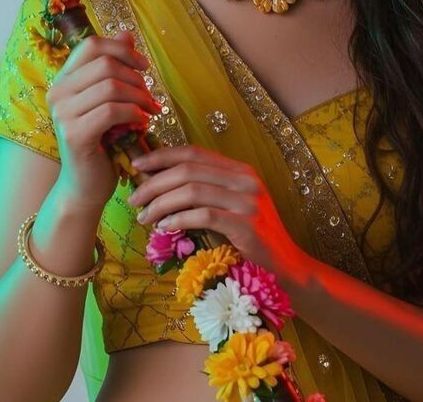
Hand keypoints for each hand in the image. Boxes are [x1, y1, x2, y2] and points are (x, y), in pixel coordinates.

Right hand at [46, 30, 160, 210]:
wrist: (86, 186)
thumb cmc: (102, 141)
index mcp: (64, 79)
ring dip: (140, 97)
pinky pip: (112, 110)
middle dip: (137, 78)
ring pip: (111, 86)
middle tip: (150, 96)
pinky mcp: (74, 134)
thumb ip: (114, 67)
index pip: (91, 45)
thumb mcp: (109, 99)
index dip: (122, 49)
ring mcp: (62, 114)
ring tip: (150, 110)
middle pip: (106, 63)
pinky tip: (142, 123)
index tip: (143, 66)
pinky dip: (134, 113)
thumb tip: (126, 32)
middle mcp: (57, 92)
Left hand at [127, 144, 303, 276]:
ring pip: (192, 190)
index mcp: (240, 171)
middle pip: (189, 169)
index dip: (162, 155)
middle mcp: (245, 180)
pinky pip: (204, 215)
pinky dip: (178, 219)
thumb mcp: (231, 208)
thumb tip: (159, 185)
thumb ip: (205, 193)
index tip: (137, 164)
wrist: (288, 270)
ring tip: (144, 217)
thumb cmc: (253, 241)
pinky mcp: (246, 226)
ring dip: (161, 203)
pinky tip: (164, 227)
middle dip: (154, 182)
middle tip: (134, 199)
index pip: (194, 152)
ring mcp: (248, 202)